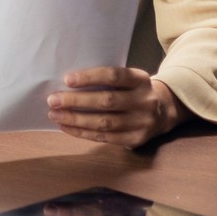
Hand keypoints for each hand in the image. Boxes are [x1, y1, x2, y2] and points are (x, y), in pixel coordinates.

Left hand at [47, 67, 185, 148]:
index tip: (67, 80)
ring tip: (55, 115)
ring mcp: (142, 122)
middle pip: (107, 101)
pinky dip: (82, 132)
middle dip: (76, 101)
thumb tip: (68, 84)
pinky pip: (105, 137)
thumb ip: (107, 80)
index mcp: (141, 79)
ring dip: (76, 119)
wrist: (163, 112)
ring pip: (104, 122)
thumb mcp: (129, 79)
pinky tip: (67, 127)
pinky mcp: (136, 139)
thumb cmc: (133, 91)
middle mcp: (145, 100)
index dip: (90, 78)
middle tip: (53, 100)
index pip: (114, 76)